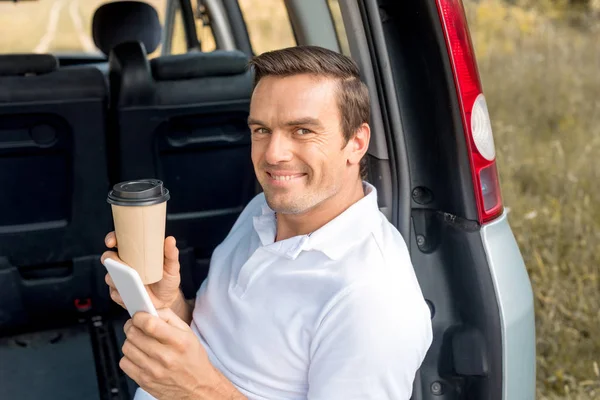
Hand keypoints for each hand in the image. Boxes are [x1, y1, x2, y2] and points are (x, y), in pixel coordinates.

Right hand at [101, 232, 181, 310]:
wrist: (166, 300)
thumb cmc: (167, 279)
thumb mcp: (172, 266)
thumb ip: (171, 253)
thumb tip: (170, 240)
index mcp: (133, 254)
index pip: (118, 242)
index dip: (111, 239)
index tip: (112, 242)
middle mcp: (124, 264)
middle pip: (108, 258)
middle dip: (110, 260)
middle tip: (123, 265)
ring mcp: (119, 280)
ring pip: (109, 277)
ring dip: (116, 279)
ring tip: (130, 282)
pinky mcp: (119, 294)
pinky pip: (114, 293)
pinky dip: (121, 294)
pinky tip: (130, 295)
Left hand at [121, 309, 245, 399]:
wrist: (197, 387)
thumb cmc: (193, 359)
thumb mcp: (188, 333)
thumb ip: (169, 318)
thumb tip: (151, 309)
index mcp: (179, 342)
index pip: (150, 324)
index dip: (140, 317)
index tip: (139, 316)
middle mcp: (166, 357)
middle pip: (134, 334)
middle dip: (133, 327)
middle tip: (138, 327)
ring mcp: (153, 371)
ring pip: (127, 347)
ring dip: (131, 341)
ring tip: (140, 342)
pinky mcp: (144, 381)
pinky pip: (124, 363)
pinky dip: (129, 357)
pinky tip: (139, 356)